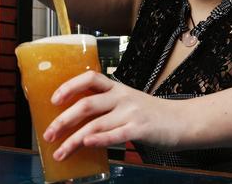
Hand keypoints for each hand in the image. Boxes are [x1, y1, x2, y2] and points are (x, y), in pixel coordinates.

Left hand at [42, 71, 184, 160]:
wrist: (183, 121)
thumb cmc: (153, 115)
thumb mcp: (129, 102)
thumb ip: (108, 105)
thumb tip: (77, 120)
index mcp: (118, 88)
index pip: (90, 79)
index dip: (69, 86)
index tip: (53, 100)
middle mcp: (122, 97)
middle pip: (86, 104)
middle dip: (63, 120)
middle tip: (48, 134)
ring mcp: (131, 113)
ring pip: (96, 124)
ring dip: (74, 139)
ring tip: (61, 152)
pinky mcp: (140, 129)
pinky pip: (116, 135)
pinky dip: (99, 140)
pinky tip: (87, 144)